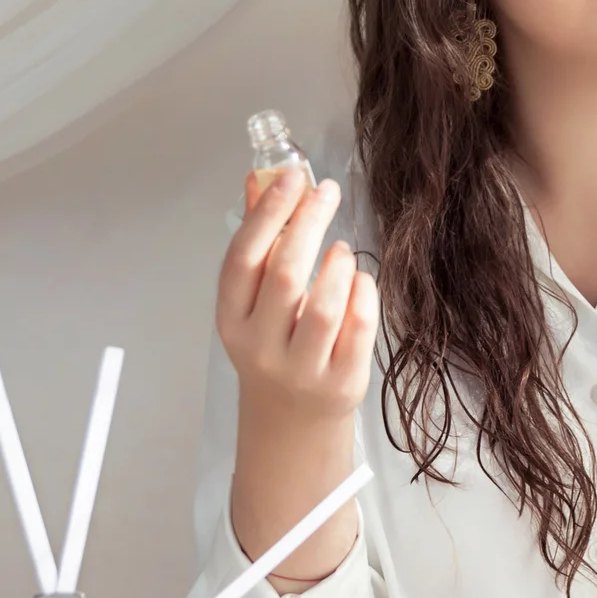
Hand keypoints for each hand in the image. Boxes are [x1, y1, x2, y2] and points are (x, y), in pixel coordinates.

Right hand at [215, 166, 378, 425]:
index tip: (292, 178)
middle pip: (284, 275)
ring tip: (341, 249)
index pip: (244, 258)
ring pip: (323, 307)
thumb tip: (259, 180)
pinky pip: (358, 330)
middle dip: (308, 224)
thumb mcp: (254, 300)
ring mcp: (301, 368)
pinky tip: (359, 280)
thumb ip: (258, 240)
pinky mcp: (340, 382)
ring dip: (337, 265)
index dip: (267, 214)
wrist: (291, 418)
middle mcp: (261, 346)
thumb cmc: (274, 344)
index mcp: (233, 319)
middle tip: (328, 193)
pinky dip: (363, 296)